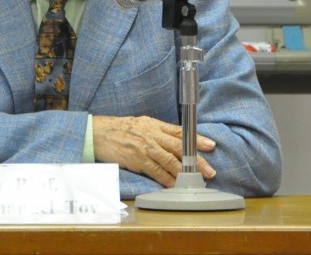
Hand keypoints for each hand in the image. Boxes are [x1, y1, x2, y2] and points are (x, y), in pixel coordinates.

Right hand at [92, 115, 216, 187]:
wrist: (99, 133)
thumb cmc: (121, 129)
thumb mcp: (142, 124)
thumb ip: (159, 131)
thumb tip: (176, 139)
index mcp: (155, 125)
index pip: (180, 132)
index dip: (197, 138)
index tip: (211, 145)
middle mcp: (152, 135)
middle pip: (179, 147)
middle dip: (197, 159)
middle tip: (209, 170)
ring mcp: (146, 148)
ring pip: (170, 160)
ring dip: (186, 172)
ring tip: (197, 179)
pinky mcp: (138, 160)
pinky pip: (156, 171)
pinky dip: (168, 179)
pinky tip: (176, 185)